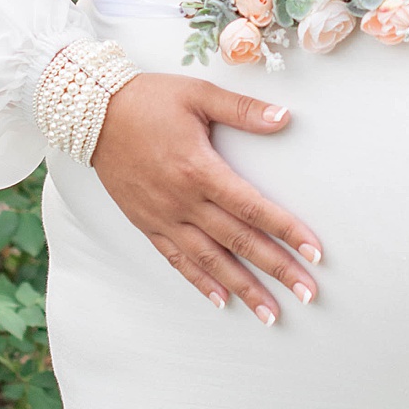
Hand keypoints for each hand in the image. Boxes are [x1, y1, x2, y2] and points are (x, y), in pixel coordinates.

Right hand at [90, 74, 322, 324]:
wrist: (93, 114)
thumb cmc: (149, 100)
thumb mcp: (199, 95)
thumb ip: (243, 110)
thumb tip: (284, 118)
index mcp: (200, 170)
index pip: (253, 209)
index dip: (287, 231)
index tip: (315, 252)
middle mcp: (183, 201)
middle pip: (238, 242)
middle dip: (277, 270)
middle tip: (307, 293)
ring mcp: (164, 217)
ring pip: (210, 261)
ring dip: (243, 289)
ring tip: (270, 314)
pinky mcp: (147, 224)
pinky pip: (177, 260)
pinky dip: (201, 282)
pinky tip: (222, 300)